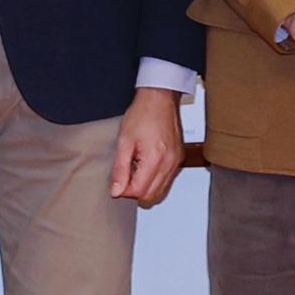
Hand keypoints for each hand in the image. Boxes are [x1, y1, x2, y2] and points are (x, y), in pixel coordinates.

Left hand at [113, 84, 185, 206]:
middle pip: (152, 196)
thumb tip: (116, 190)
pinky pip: (167, 179)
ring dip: (146, 186)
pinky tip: (145, 165)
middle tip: (125, 175)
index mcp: (155, 160)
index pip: (139, 191)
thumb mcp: (124, 142)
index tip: (118, 181)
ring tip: (135, 168)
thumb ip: (120, 169)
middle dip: (136, 191)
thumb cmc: (143, 114)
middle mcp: (169, 164)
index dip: (125, 190)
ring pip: (161, 191)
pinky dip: (155, 179)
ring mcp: (176, 162)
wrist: (160, 99)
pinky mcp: (179, 159)